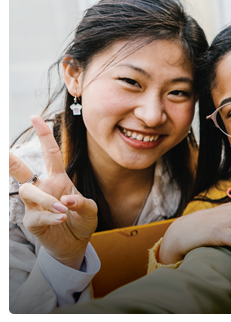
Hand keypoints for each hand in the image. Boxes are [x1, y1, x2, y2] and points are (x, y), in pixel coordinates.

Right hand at [9, 116, 97, 269]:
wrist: (77, 243)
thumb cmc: (82, 220)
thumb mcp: (90, 210)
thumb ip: (83, 203)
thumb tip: (66, 199)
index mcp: (57, 178)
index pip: (49, 153)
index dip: (44, 135)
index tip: (35, 117)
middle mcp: (43, 188)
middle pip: (22, 171)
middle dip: (10, 161)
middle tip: (4, 152)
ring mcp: (35, 205)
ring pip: (30, 193)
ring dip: (46, 200)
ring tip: (63, 210)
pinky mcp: (32, 221)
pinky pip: (37, 216)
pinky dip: (51, 217)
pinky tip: (63, 218)